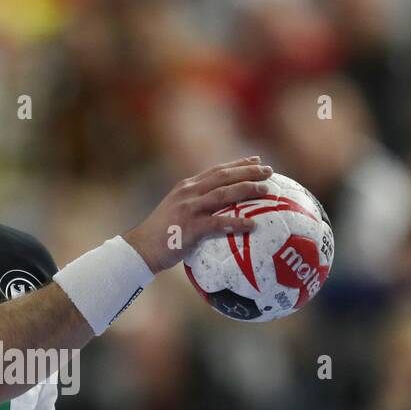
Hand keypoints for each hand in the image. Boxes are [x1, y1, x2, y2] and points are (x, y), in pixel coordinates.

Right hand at [122, 156, 272, 272]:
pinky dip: (237, 223)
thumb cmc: (161, 236)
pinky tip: (253, 225)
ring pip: (224, 194)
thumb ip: (195, 206)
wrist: (140, 248)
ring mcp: (189, 209)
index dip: (238, 164)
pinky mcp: (191, 227)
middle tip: (270, 172)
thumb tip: (219, 212)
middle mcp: (189, 192)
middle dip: (249, 171)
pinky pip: (219, 223)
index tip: (257, 161)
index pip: (216, 170)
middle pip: (224, 176)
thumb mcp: (176, 212)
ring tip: (267, 191)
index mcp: (186, 187)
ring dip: (247, 190)